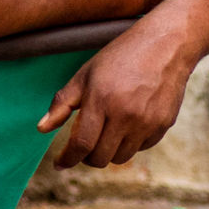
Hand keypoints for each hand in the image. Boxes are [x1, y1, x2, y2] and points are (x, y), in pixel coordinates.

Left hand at [38, 19, 197, 166]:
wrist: (167, 44)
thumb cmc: (122, 56)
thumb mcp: (86, 74)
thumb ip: (63, 103)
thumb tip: (41, 129)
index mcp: (102, 100)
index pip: (82, 144)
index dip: (68, 158)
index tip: (60, 163)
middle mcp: (126, 114)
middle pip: (100, 157)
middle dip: (87, 157)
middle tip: (84, 146)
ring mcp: (147, 122)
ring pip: (121, 158)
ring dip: (109, 152)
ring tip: (106, 133)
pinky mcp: (163, 125)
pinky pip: (141, 148)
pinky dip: (130, 143)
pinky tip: (128, 124)